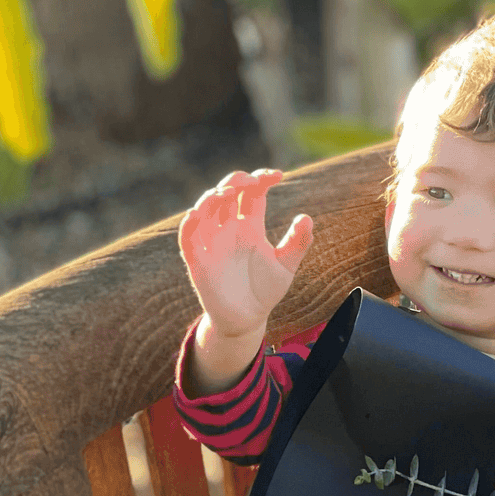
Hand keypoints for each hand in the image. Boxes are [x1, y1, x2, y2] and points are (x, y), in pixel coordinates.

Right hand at [178, 169, 313, 343]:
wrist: (248, 319)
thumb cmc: (265, 290)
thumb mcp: (286, 266)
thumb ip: (297, 243)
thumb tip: (306, 218)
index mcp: (250, 226)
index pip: (252, 193)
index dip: (262, 179)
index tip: (279, 175)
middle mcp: (228, 229)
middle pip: (226, 193)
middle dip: (237, 181)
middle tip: (254, 181)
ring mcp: (211, 243)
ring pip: (204, 209)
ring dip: (212, 197)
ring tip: (227, 192)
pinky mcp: (198, 261)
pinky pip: (187, 238)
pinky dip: (189, 224)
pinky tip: (196, 213)